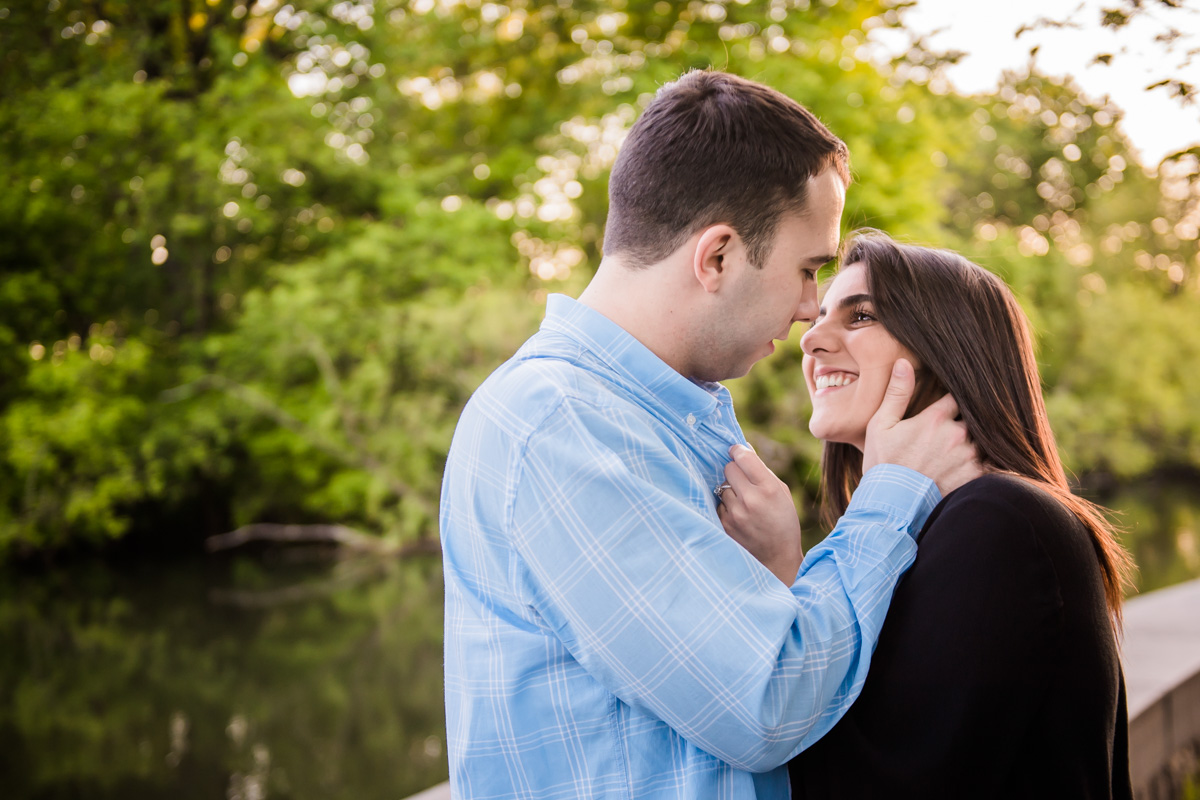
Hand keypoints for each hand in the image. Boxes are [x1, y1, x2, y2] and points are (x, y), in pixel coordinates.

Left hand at [716, 444, 803, 584]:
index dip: (738, 450)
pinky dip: (727, 505)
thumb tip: (743, 448)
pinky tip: (740, 514)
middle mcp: (750, 499)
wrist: (777, 556)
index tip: (735, 449)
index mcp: (768, 488)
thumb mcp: (781, 492)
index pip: (744, 457)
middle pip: (729, 468)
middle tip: (743, 479)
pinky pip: (720, 503)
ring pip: (723, 486)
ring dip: (731, 489)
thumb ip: (762, 470)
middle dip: (735, 470)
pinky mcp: (725, 524)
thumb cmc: (783, 520)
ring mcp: (735, 513)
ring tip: (744, 501)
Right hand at [862, 358, 982, 494]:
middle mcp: (957, 434)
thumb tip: (904, 362)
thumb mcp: (881, 425)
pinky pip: (988, 462)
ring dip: (971, 442)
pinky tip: (967, 465)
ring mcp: (968, 455)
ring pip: (980, 439)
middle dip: (962, 422)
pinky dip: (982, 461)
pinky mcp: (975, 476)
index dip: (952, 399)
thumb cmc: (883, 464)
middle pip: (971, 418)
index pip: (955, 396)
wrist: (892, 505)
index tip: (948, 404)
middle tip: (949, 432)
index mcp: (935, 418)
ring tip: (956, 450)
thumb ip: (897, 393)